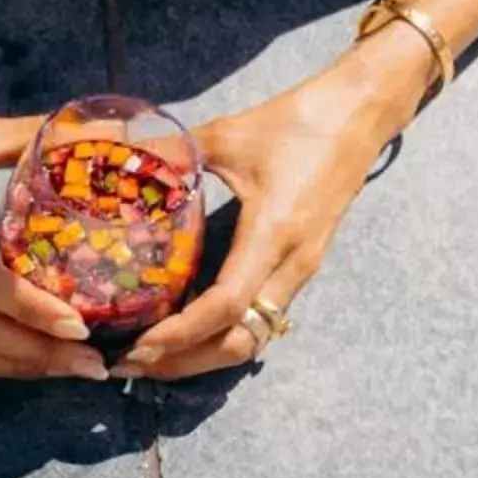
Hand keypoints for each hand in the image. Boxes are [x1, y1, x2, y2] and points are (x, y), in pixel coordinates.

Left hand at [113, 57, 398, 378]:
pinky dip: (224, 330)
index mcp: (273, 234)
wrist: (360, 114)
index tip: (138, 345)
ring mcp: (302, 267)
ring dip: (206, 353)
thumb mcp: (227, 134)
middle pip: (242, 340)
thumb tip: (117, 159)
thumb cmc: (296, 123)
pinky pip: (264, 313)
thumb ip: (172, 152)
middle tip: (134, 362)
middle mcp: (292, 264)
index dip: (181, 333)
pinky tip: (187, 323)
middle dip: (187, 361)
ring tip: (155, 353)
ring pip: (255, 334)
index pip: (226, 305)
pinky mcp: (303, 263)